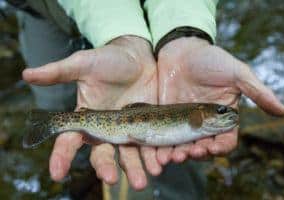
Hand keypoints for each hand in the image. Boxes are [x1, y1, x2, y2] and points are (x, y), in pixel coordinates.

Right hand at [22, 36, 161, 189]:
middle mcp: (106, 130)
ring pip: (129, 155)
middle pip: (103, 154)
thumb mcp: (84, 64)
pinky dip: (155, 156)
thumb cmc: (108, 60)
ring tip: (143, 180)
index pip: (70, 141)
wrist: (138, 57)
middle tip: (111, 179)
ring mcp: (129, 130)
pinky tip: (162, 162)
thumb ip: (59, 72)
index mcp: (88, 118)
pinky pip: (150, 145)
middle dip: (106, 168)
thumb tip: (26, 74)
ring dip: (135, 169)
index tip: (56, 173)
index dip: (61, 157)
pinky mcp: (148, 127)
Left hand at [156, 37, 283, 163]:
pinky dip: (163, 147)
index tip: (211, 147)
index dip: (220, 148)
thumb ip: (257, 92)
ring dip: (179, 154)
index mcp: (223, 117)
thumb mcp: (237, 73)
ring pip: (183, 145)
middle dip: (197, 154)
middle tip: (189, 153)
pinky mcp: (167, 117)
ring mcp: (184, 121)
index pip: (225, 140)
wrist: (182, 50)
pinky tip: (159, 151)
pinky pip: (166, 136)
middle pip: (202, 147)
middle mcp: (204, 123)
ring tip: (173, 156)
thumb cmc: (211, 60)